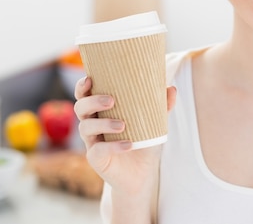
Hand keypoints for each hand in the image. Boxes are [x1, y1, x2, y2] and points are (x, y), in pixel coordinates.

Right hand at [73, 77, 176, 195]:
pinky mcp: (96, 158)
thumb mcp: (154, 123)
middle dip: (93, 101)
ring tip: (123, 125)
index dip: (82, 86)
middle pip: (80, 107)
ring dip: (104, 123)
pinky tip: (128, 145)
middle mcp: (92, 124)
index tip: (89, 79)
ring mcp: (92, 142)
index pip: (84, 95)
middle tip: (112, 100)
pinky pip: (98, 150)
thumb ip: (161, 106)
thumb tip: (172, 88)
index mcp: (101, 111)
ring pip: (86, 127)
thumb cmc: (144, 141)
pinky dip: (113, 146)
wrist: (143, 173)